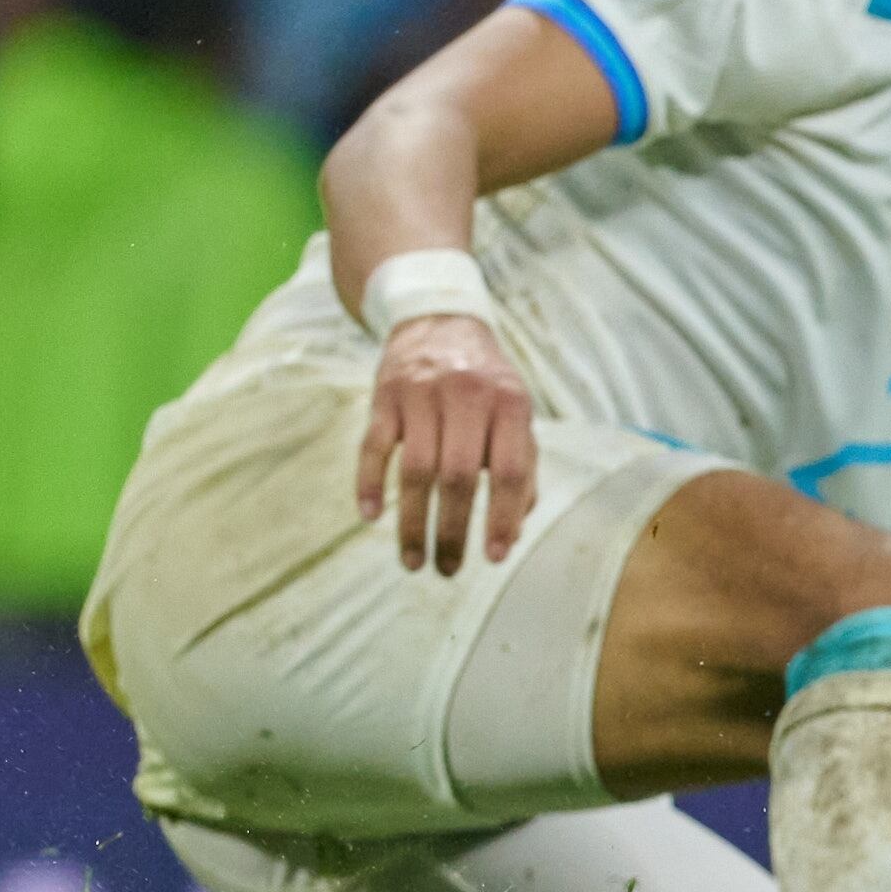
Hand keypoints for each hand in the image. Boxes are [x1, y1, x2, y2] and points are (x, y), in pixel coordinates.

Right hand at [356, 315, 538, 573]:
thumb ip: (521, 462)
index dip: (504, 516)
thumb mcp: (516, 410)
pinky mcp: (385, 396)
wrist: (439, 321)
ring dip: (412, 522)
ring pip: (414, 471)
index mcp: (509, 403)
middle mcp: (467, 396)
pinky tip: (371, 518)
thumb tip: (517, 526)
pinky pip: (373, 447)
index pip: (509, 470)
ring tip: (413, 561)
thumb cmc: (486, 381)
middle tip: (448, 570)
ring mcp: (421, 395)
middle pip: (458, 477)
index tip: (495, 557)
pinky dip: (369, 484)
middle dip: (453, 531)